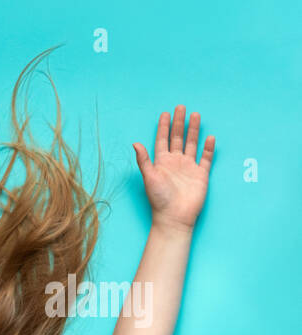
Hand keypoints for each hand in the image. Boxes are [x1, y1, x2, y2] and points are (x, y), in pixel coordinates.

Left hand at [132, 105, 213, 231]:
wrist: (175, 216)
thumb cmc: (159, 199)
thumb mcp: (149, 177)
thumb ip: (144, 160)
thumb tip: (135, 143)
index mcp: (162, 163)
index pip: (162, 140)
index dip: (163, 127)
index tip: (165, 113)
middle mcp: (175, 163)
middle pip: (178, 138)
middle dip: (179, 123)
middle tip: (181, 107)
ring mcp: (189, 168)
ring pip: (192, 144)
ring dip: (194, 130)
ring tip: (196, 115)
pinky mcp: (201, 174)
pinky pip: (206, 158)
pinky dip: (208, 148)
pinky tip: (210, 138)